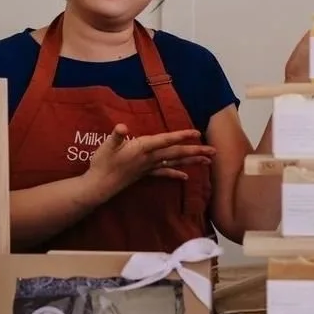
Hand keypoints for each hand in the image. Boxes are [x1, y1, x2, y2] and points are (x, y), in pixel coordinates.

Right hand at [83, 123, 214, 200]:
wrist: (99, 186)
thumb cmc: (102, 163)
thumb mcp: (106, 147)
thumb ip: (116, 136)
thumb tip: (122, 128)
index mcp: (142, 148)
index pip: (165, 140)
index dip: (180, 136)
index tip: (196, 133)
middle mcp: (150, 158)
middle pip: (176, 153)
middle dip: (195, 151)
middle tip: (214, 151)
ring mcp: (149, 167)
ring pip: (174, 163)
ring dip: (192, 161)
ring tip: (208, 161)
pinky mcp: (146, 174)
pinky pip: (164, 173)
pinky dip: (176, 174)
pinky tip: (186, 177)